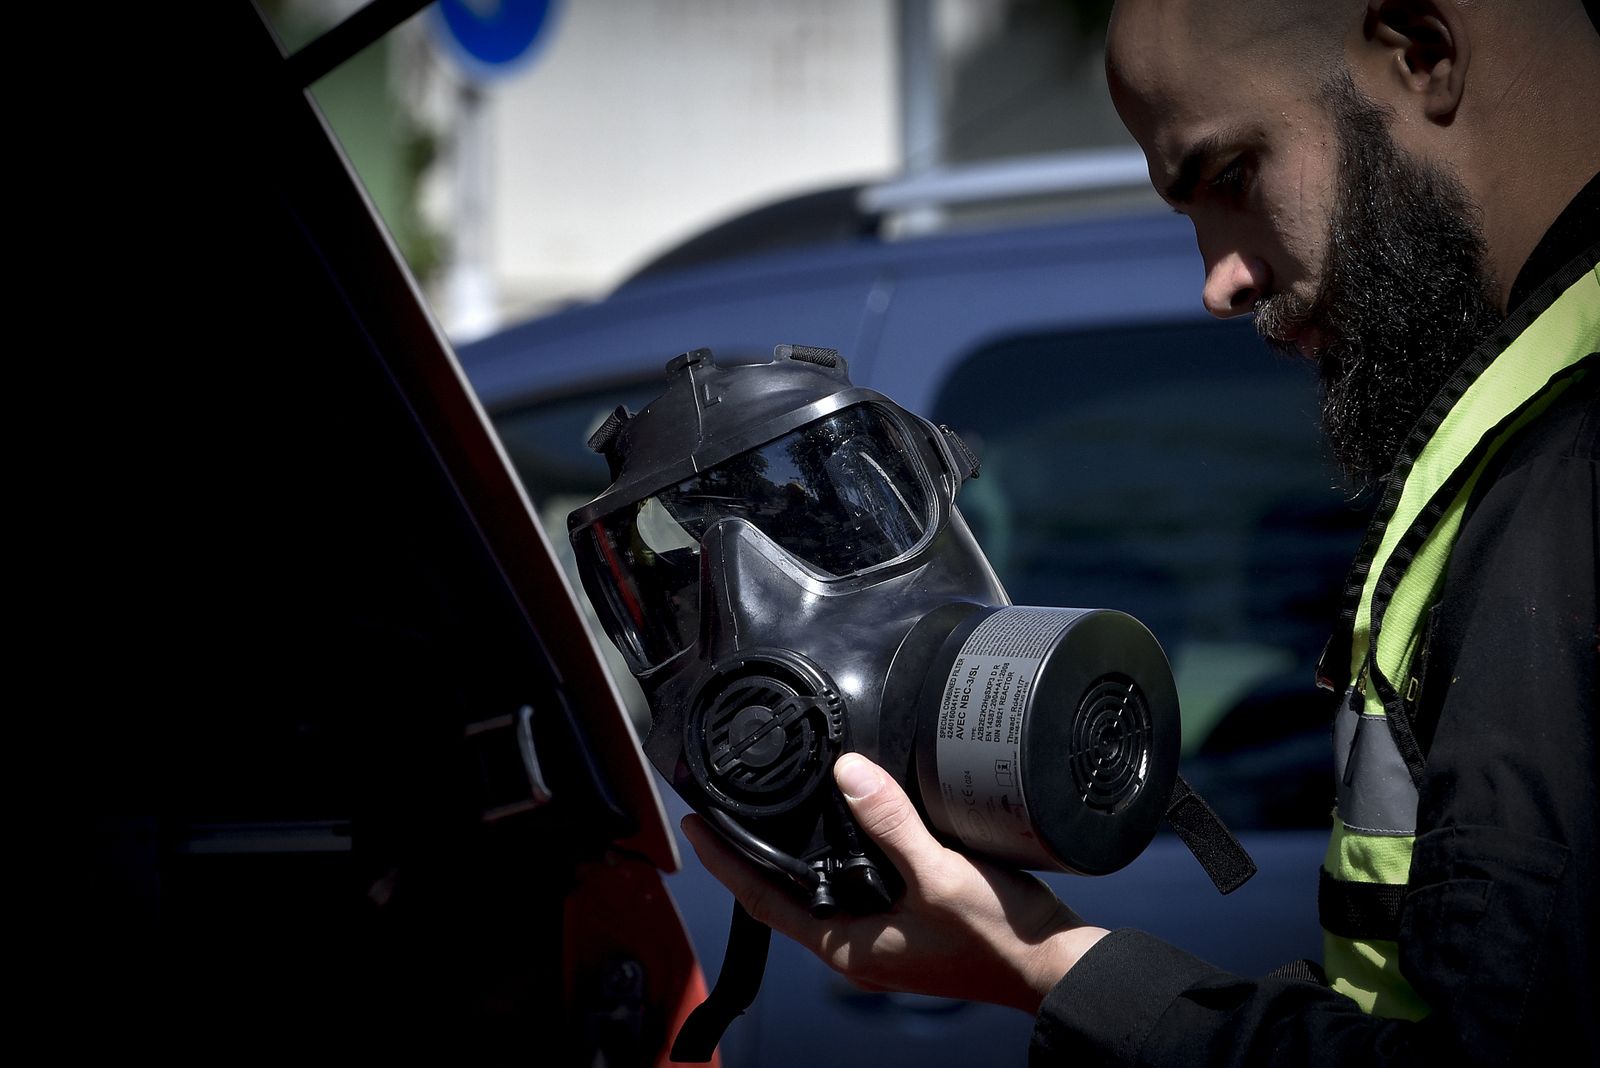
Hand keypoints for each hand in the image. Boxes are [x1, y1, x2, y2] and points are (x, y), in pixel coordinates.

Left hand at [681, 752, 1108, 1013]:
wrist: (1054, 966)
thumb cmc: (999, 940)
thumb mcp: (939, 875)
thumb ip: (891, 824)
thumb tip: (848, 773)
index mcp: (849, 947)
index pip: (764, 902)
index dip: (726, 864)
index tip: (695, 827)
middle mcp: (858, 946)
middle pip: (786, 897)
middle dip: (753, 857)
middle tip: (725, 812)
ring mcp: (884, 936)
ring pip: (823, 889)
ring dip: (797, 854)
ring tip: (772, 811)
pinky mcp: (910, 920)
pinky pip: (858, 884)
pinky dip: (841, 854)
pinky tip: (848, 824)